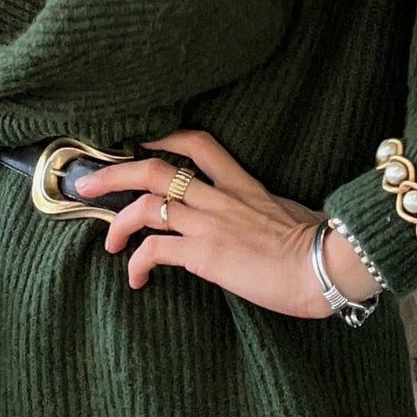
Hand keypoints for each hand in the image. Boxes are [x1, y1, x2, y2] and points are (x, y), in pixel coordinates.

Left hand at [70, 126, 341, 318]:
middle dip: (114, 173)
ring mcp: (210, 223)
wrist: (326, 267)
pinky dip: (137, 263)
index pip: (199, 143)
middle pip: (155, 168)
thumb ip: (263, 213)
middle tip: (89, 185)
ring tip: (109, 242)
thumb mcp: (289, 215)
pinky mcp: (205, 254)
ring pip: (146, 206)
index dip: (164, 137)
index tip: (141, 142)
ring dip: (117, 222)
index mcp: (243, 185)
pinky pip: (155, 249)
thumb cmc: (320, 248)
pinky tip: (136, 278)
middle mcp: (220, 197)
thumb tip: (255, 224)